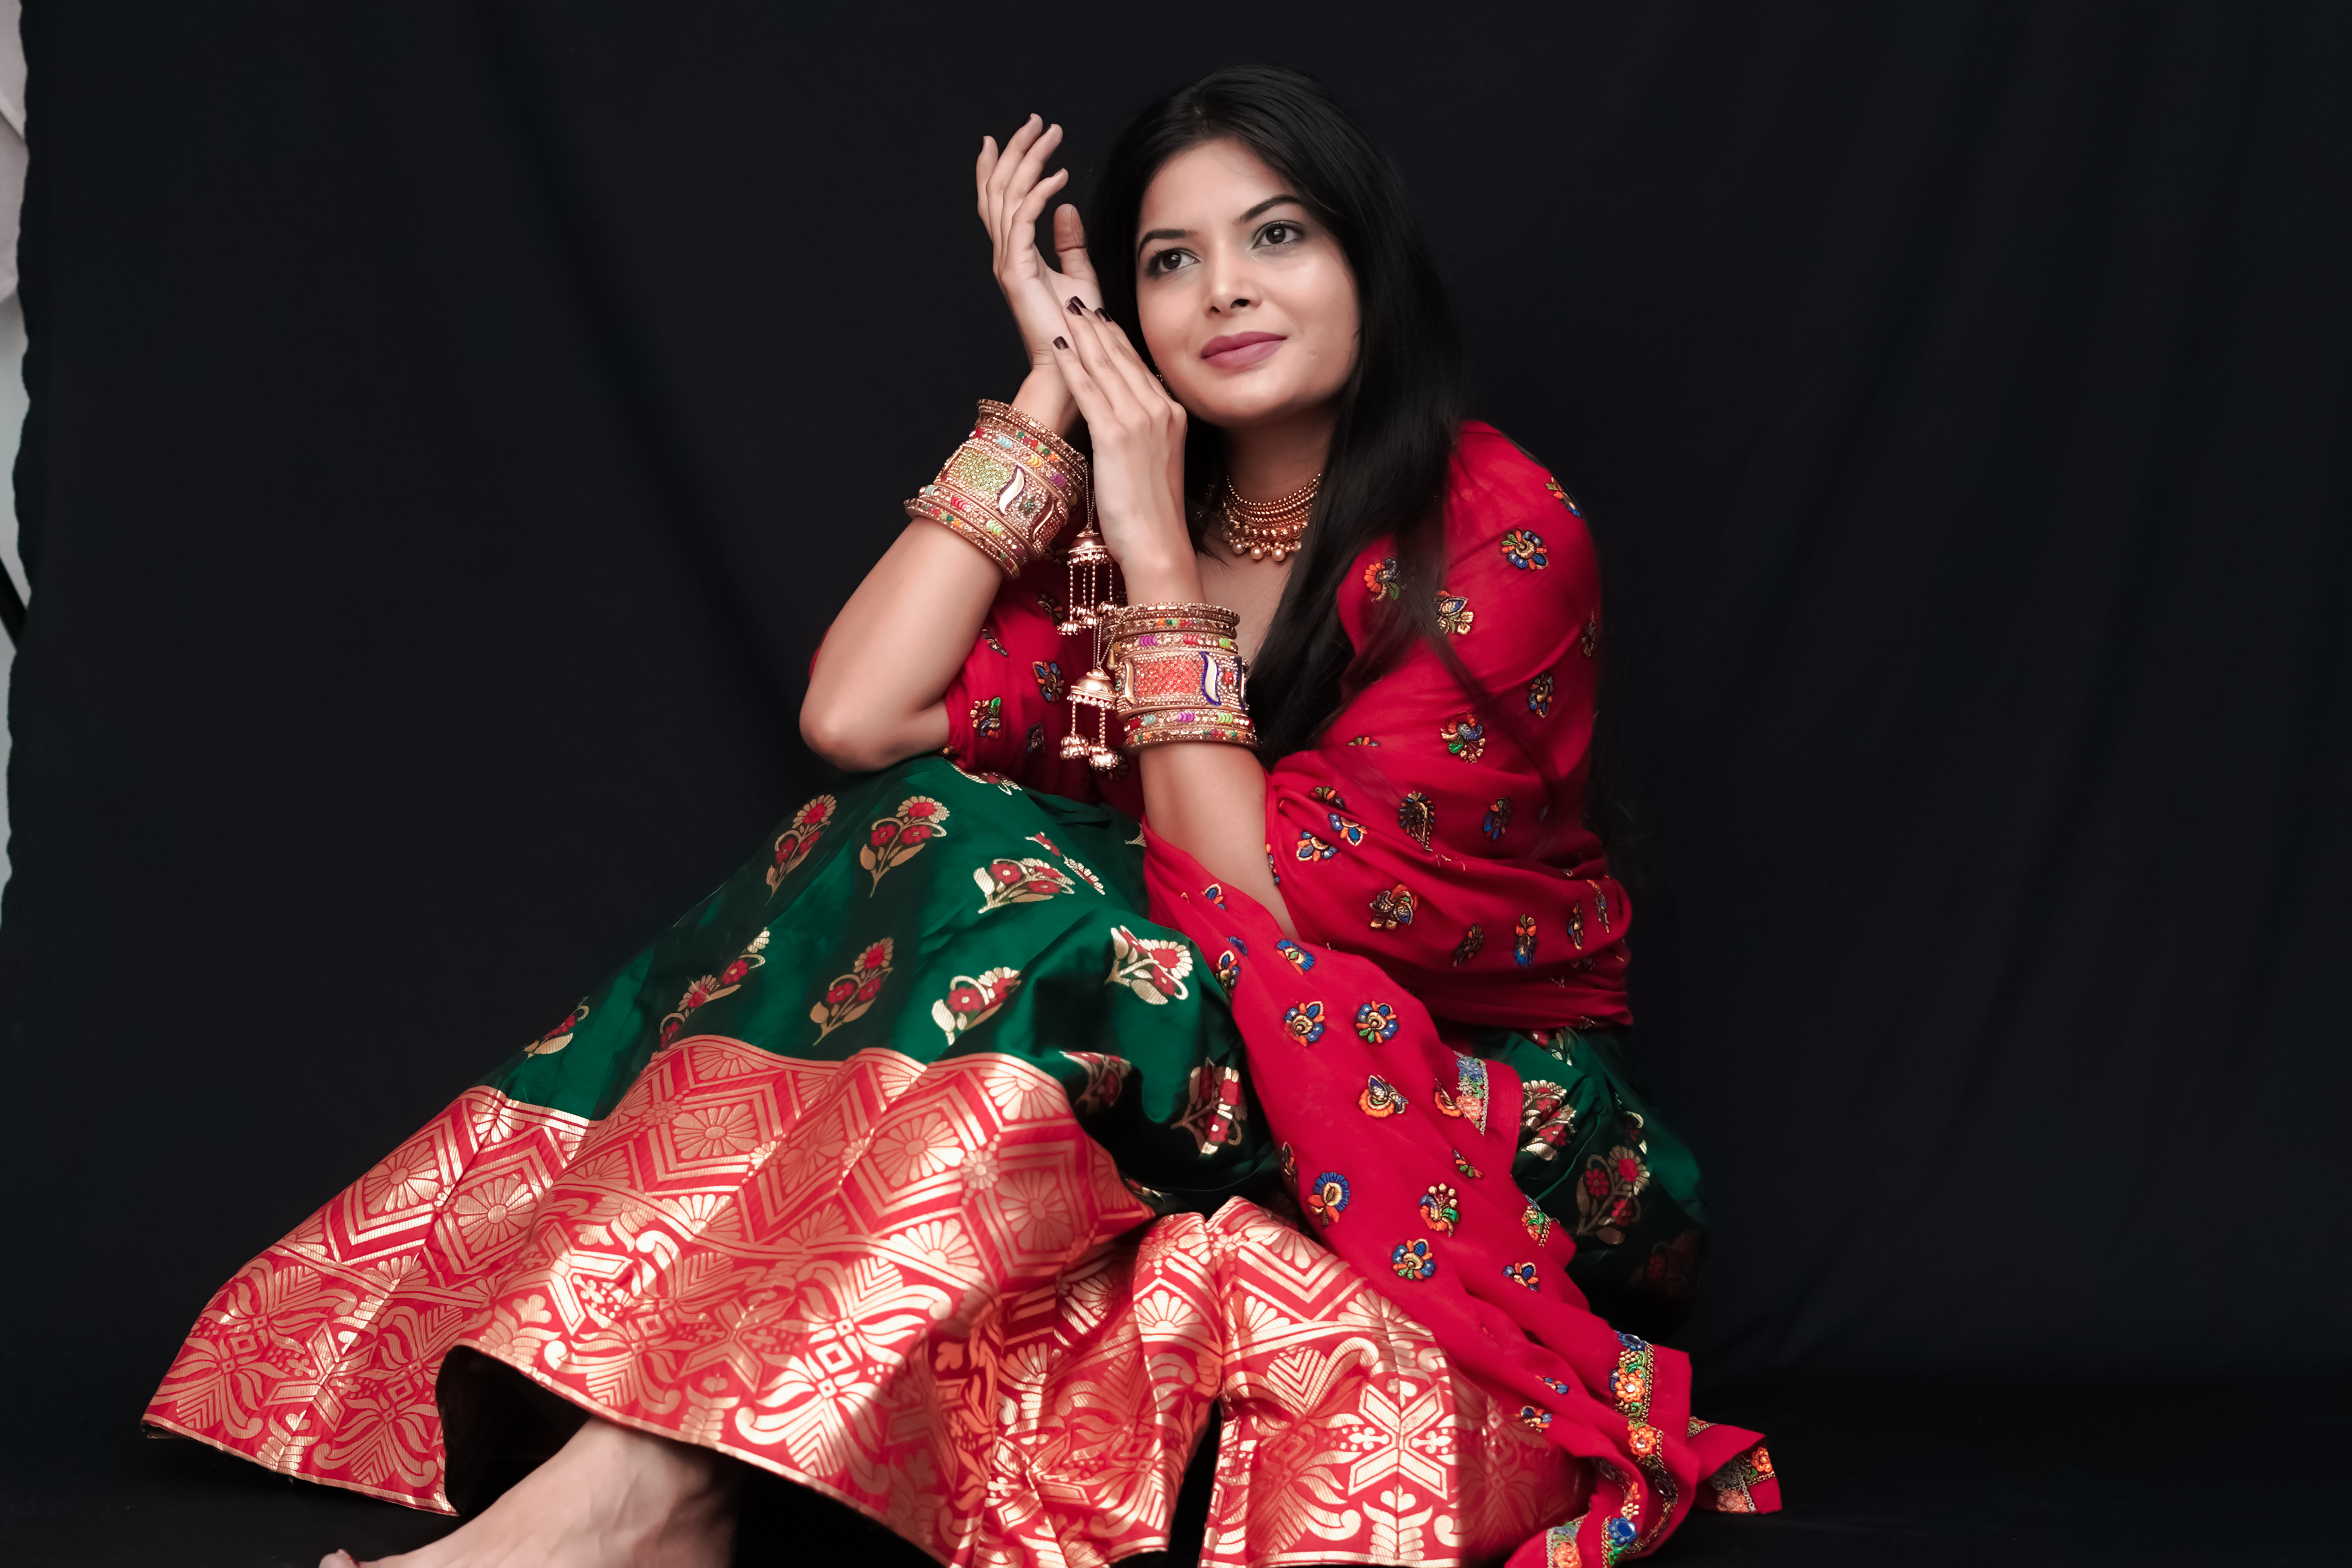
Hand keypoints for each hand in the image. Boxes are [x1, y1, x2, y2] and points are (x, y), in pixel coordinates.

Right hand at [977, 118, 1100, 394]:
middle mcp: (1005, 253)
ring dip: (1029, 160)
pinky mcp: (1016, 270)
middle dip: (1016, 150)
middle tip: (1036, 122)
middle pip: (1000, 189)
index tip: (1005, 136)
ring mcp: (1007, 261)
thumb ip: (1070, 242)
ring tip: (1049, 135)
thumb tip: (1067, 208)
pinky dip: (1039, 192)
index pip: (1000, 200)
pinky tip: (1060, 175)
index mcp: (1015, 253)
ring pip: (1009, 196)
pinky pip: (1023, 219)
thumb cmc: (1078, 329)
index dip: (999, 166)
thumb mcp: (1079, 275)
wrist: (1071, 365)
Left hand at [1051, 305, 1198, 597]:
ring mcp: (1139, 421)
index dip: (1116, 338)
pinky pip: (1089, 390)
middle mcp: (1159, 410)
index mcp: (1171, 415)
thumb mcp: (1156, 462)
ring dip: (1082, 335)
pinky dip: (1073, 364)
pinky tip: (1058, 345)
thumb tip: (1126, 421)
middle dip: (1098, 326)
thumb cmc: (1152, 514)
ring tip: (1065, 309)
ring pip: (1105, 366)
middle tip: (1078, 299)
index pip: (1138, 366)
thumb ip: (1146, 433)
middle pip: (1122, 358)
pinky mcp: (1115, 436)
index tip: (1099, 318)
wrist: (1158, 543)